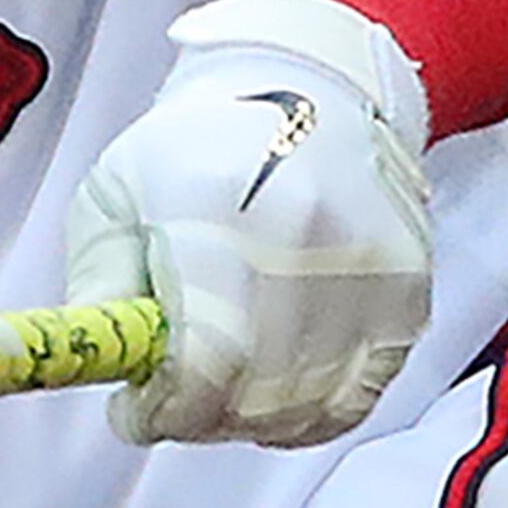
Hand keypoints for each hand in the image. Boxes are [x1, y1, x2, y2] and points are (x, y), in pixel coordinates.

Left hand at [65, 0, 434, 447]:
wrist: (313, 84)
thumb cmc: (199, 144)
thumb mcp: (116, 193)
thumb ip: (99, 283)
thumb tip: (105, 367)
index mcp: (220, 208)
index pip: (206, 358)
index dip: (166, 410)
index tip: (133, 412)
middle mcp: (305, 238)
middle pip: (257, 392)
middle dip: (200, 419)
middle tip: (172, 404)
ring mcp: (367, 269)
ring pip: (308, 405)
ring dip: (250, 422)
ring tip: (220, 392)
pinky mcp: (408, 290)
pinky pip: (358, 396)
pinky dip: (310, 414)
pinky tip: (273, 395)